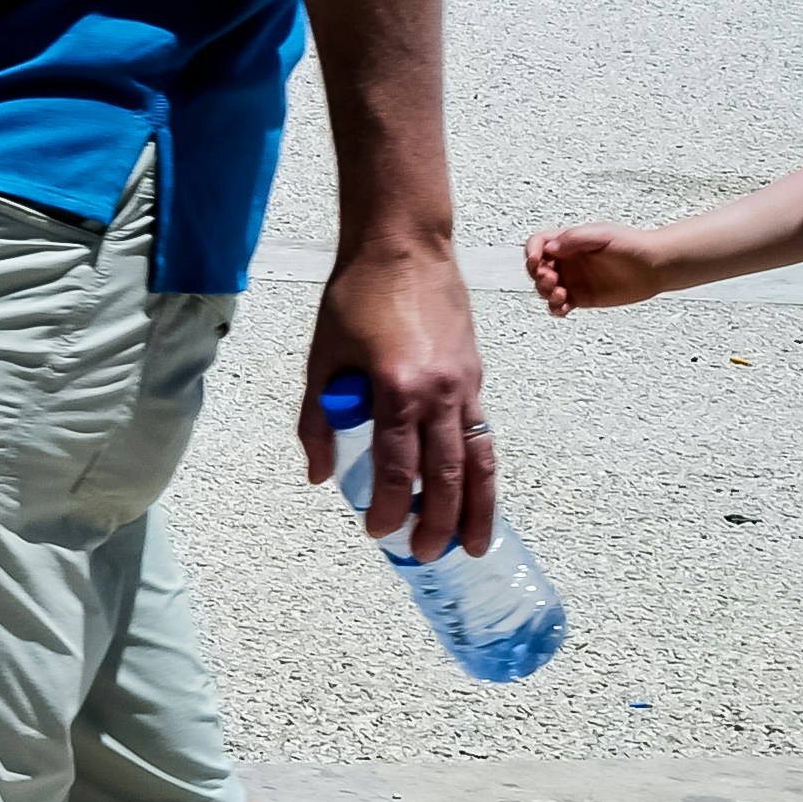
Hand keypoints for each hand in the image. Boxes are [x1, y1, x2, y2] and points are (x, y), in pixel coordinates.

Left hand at [306, 232, 493, 555]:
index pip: (396, 468)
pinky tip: (479, 494)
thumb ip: (318, 420)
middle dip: (437, 523)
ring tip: (472, 546)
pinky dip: (484, 471)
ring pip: (479, 461)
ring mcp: (465, 385)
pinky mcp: (476, 376)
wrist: (404, 246)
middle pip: (446, 476)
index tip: (377, 531)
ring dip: (478, 509)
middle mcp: (439, 392)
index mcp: (396, 388)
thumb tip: (320, 476)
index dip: (388, 507)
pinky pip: (484, 434)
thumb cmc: (355, 297)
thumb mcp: (322, 358)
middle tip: (425, 555)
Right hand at [518, 224, 653, 314]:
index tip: (535, 261)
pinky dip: (555, 309)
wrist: (654, 267)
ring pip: (545, 289)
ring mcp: (573, 280)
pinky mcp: (582, 298)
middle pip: (536, 268)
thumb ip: (575, 238)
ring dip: (546, 293)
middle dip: (538, 275)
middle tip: (552, 279)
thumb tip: (551, 247)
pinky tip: (563, 308)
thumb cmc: (633, 245)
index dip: (531, 251)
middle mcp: (568, 261)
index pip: (538, 243)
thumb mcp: (602, 235)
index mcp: (568, 242)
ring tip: (561, 294)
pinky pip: (560, 306)